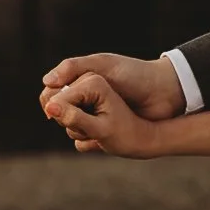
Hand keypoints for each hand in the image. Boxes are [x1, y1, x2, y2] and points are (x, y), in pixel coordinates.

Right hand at [40, 72, 167, 157]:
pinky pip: (84, 143)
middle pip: (57, 114)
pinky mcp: (104, 131)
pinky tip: (98, 140)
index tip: (57, 108)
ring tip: (95, 128)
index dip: (51, 102)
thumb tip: (45, 81)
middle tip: (83, 117)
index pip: (51, 93)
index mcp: (81, 79)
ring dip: (77, 131)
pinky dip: (87, 143)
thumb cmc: (135, 75)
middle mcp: (84, 98)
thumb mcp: (104, 66)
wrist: (164, 94)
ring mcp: (94, 115)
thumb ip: (74, 67)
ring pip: (69, 130)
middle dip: (65, 118)